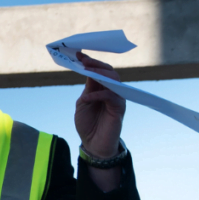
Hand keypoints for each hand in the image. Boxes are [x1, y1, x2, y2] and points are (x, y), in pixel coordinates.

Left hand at [74, 53, 125, 191]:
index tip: (78, 54)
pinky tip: (87, 98)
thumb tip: (88, 71)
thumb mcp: (83, 103)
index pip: (98, 70)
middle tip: (83, 59)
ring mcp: (117, 98)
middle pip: (108, 71)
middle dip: (95, 63)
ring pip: (113, 79)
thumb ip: (88, 88)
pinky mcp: (119, 108)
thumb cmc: (87, 124)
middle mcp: (111, 91)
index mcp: (101, 88)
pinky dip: (97, 95)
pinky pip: (110, 96)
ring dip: (99, 73)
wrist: (93, 145)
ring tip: (87, 70)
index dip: (90, 61)